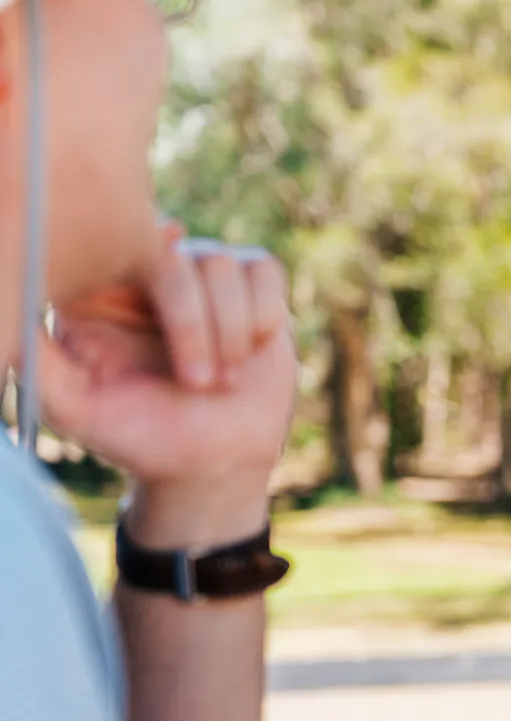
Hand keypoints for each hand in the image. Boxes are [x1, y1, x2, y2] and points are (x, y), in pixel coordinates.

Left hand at [40, 230, 296, 545]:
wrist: (216, 463)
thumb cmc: (142, 438)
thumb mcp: (75, 407)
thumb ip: (36, 357)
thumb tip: (10, 303)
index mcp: (101, 295)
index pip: (112, 246)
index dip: (133, 248)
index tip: (153, 274)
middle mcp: (152, 275)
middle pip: (174, 257)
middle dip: (193, 326)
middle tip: (198, 384)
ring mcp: (204, 276)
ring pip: (221, 264)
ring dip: (232, 331)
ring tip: (225, 380)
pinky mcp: (253, 286)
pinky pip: (263, 270)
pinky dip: (262, 314)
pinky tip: (253, 351)